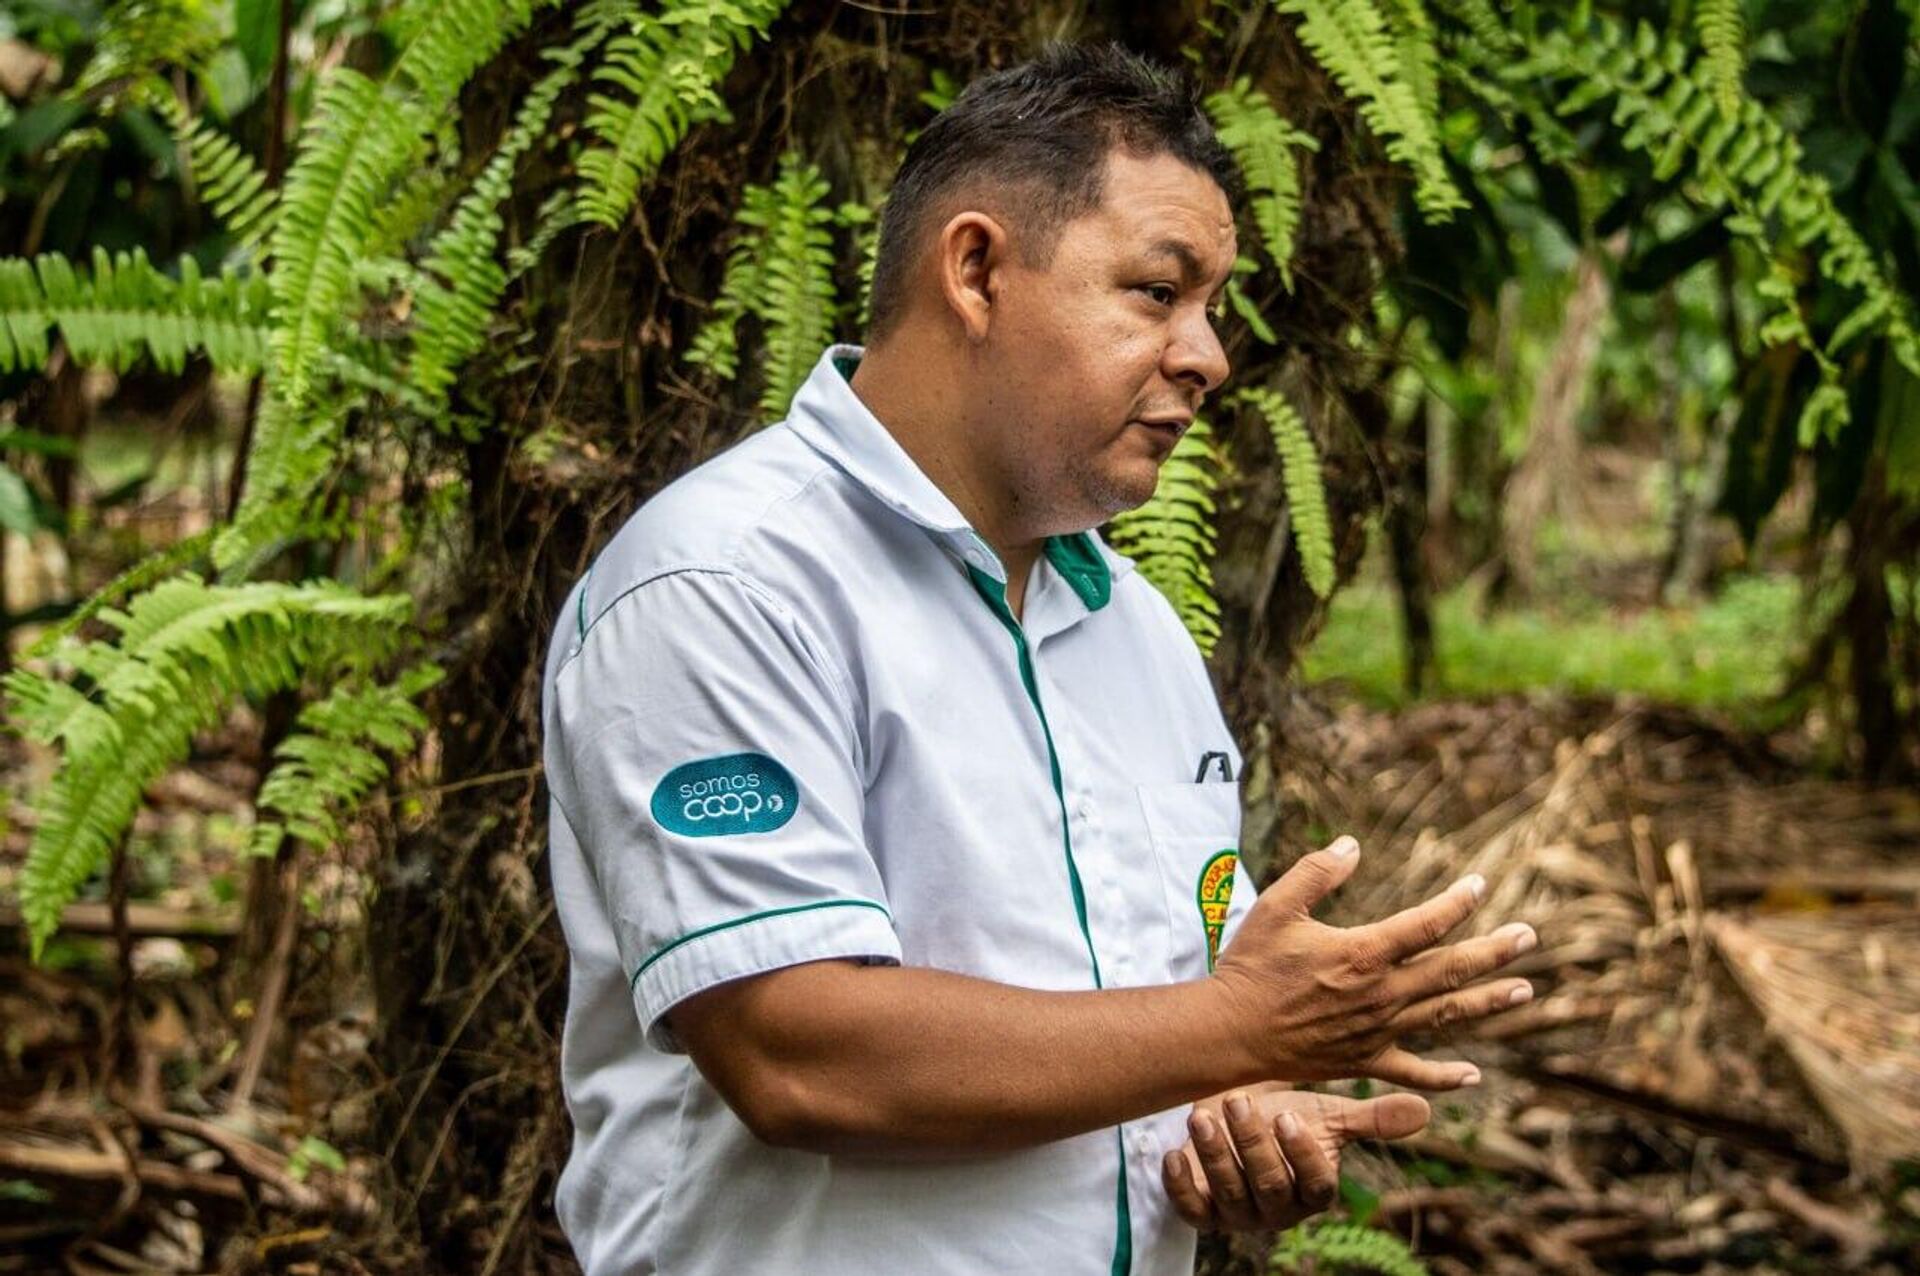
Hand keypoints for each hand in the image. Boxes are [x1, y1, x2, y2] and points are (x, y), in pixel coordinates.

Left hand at [1161, 1083, 1429, 1231]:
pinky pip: (1191, 1210)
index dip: (1303, 1155)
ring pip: (1230, 1194)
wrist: (1234, 1118)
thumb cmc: (1284, 1116)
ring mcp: (1238, 1213)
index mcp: (1313, 1188)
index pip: (1316, 1184)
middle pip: (1269, 1186)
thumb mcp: (1325, 1115)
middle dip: (1252, 1145)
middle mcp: (1278, 1208)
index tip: (1290, 1118)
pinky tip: (1173, 1153)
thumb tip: (1425, 1109)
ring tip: (1202, 1116)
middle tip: (1239, 1103)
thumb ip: (1370, 1117)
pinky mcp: (1202, 1211)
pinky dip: (1180, 1186)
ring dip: (1215, 1156)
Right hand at [1210, 835, 1535, 1089]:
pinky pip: (1414, 1071)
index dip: (1458, 904)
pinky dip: (1445, 1076)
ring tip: (1525, 991)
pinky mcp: (1365, 1061)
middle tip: (1529, 937)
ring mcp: (1377, 1031)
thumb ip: (1315, 873)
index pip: (1426, 924)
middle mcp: (1381, 994)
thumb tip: (1351, 844)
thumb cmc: (1250, 966)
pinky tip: (1473, 1075)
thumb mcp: (1275, 907)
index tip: (1480, 886)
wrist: (1230, 1033)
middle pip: (1451, 970)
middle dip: (1495, 952)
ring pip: (1446, 1015)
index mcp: (1362, 952)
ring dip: (1488, 1002)